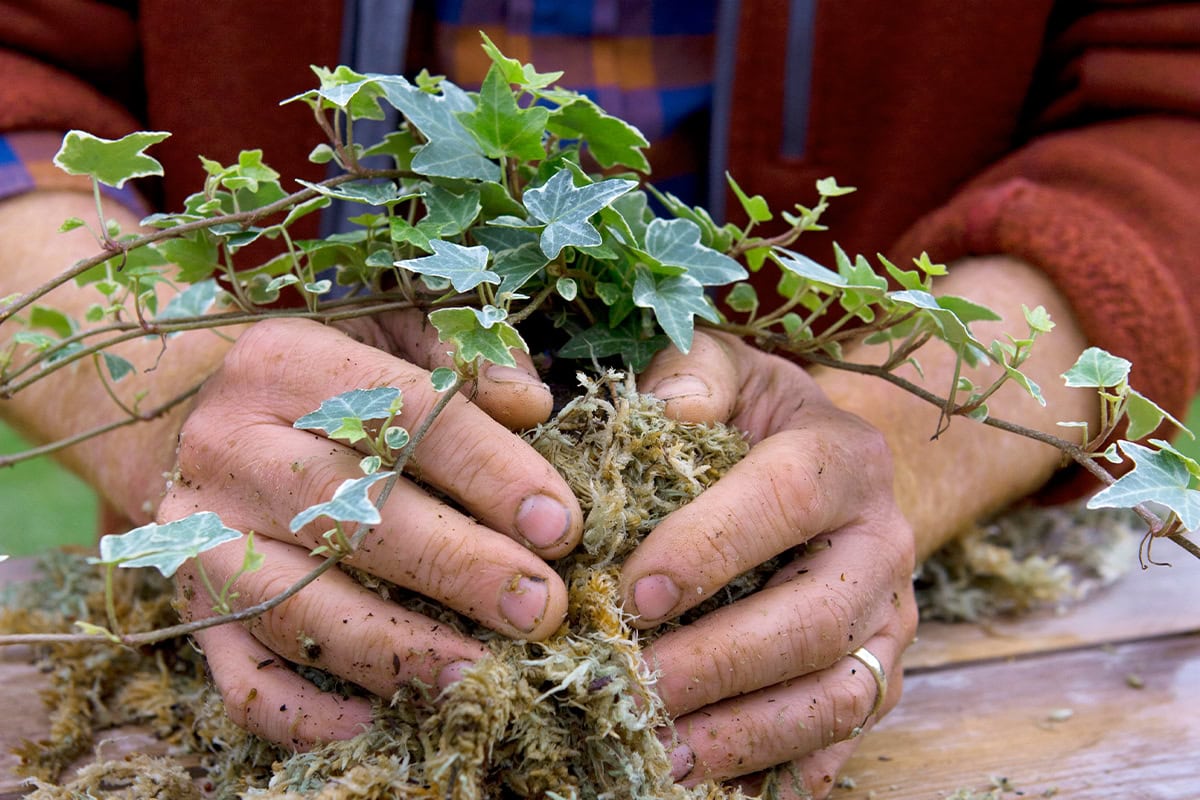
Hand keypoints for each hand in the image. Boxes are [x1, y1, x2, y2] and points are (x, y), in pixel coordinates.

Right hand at [164, 313, 582, 748]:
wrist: (180, 406)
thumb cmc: (318, 375)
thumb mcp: (384, 333)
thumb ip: (462, 361)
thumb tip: (534, 405)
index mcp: (289, 363)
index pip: (402, 414)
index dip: (488, 472)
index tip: (560, 525)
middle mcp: (232, 446)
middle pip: (346, 511)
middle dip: (454, 566)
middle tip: (541, 607)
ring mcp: (202, 533)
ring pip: (291, 602)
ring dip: (393, 648)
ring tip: (479, 676)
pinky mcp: (190, 603)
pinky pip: (240, 672)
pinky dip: (306, 711)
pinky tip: (380, 723)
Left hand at [630, 330, 917, 795]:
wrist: (831, 464)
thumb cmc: (756, 416)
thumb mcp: (729, 368)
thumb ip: (694, 373)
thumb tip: (666, 410)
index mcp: (844, 459)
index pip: (785, 502)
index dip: (711, 548)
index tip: (634, 593)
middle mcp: (882, 543)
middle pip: (815, 619)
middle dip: (721, 662)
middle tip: (634, 687)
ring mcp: (891, 617)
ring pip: (839, 693)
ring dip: (749, 733)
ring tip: (664, 753)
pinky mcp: (882, 672)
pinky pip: (846, 736)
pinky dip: (785, 770)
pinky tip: (714, 786)